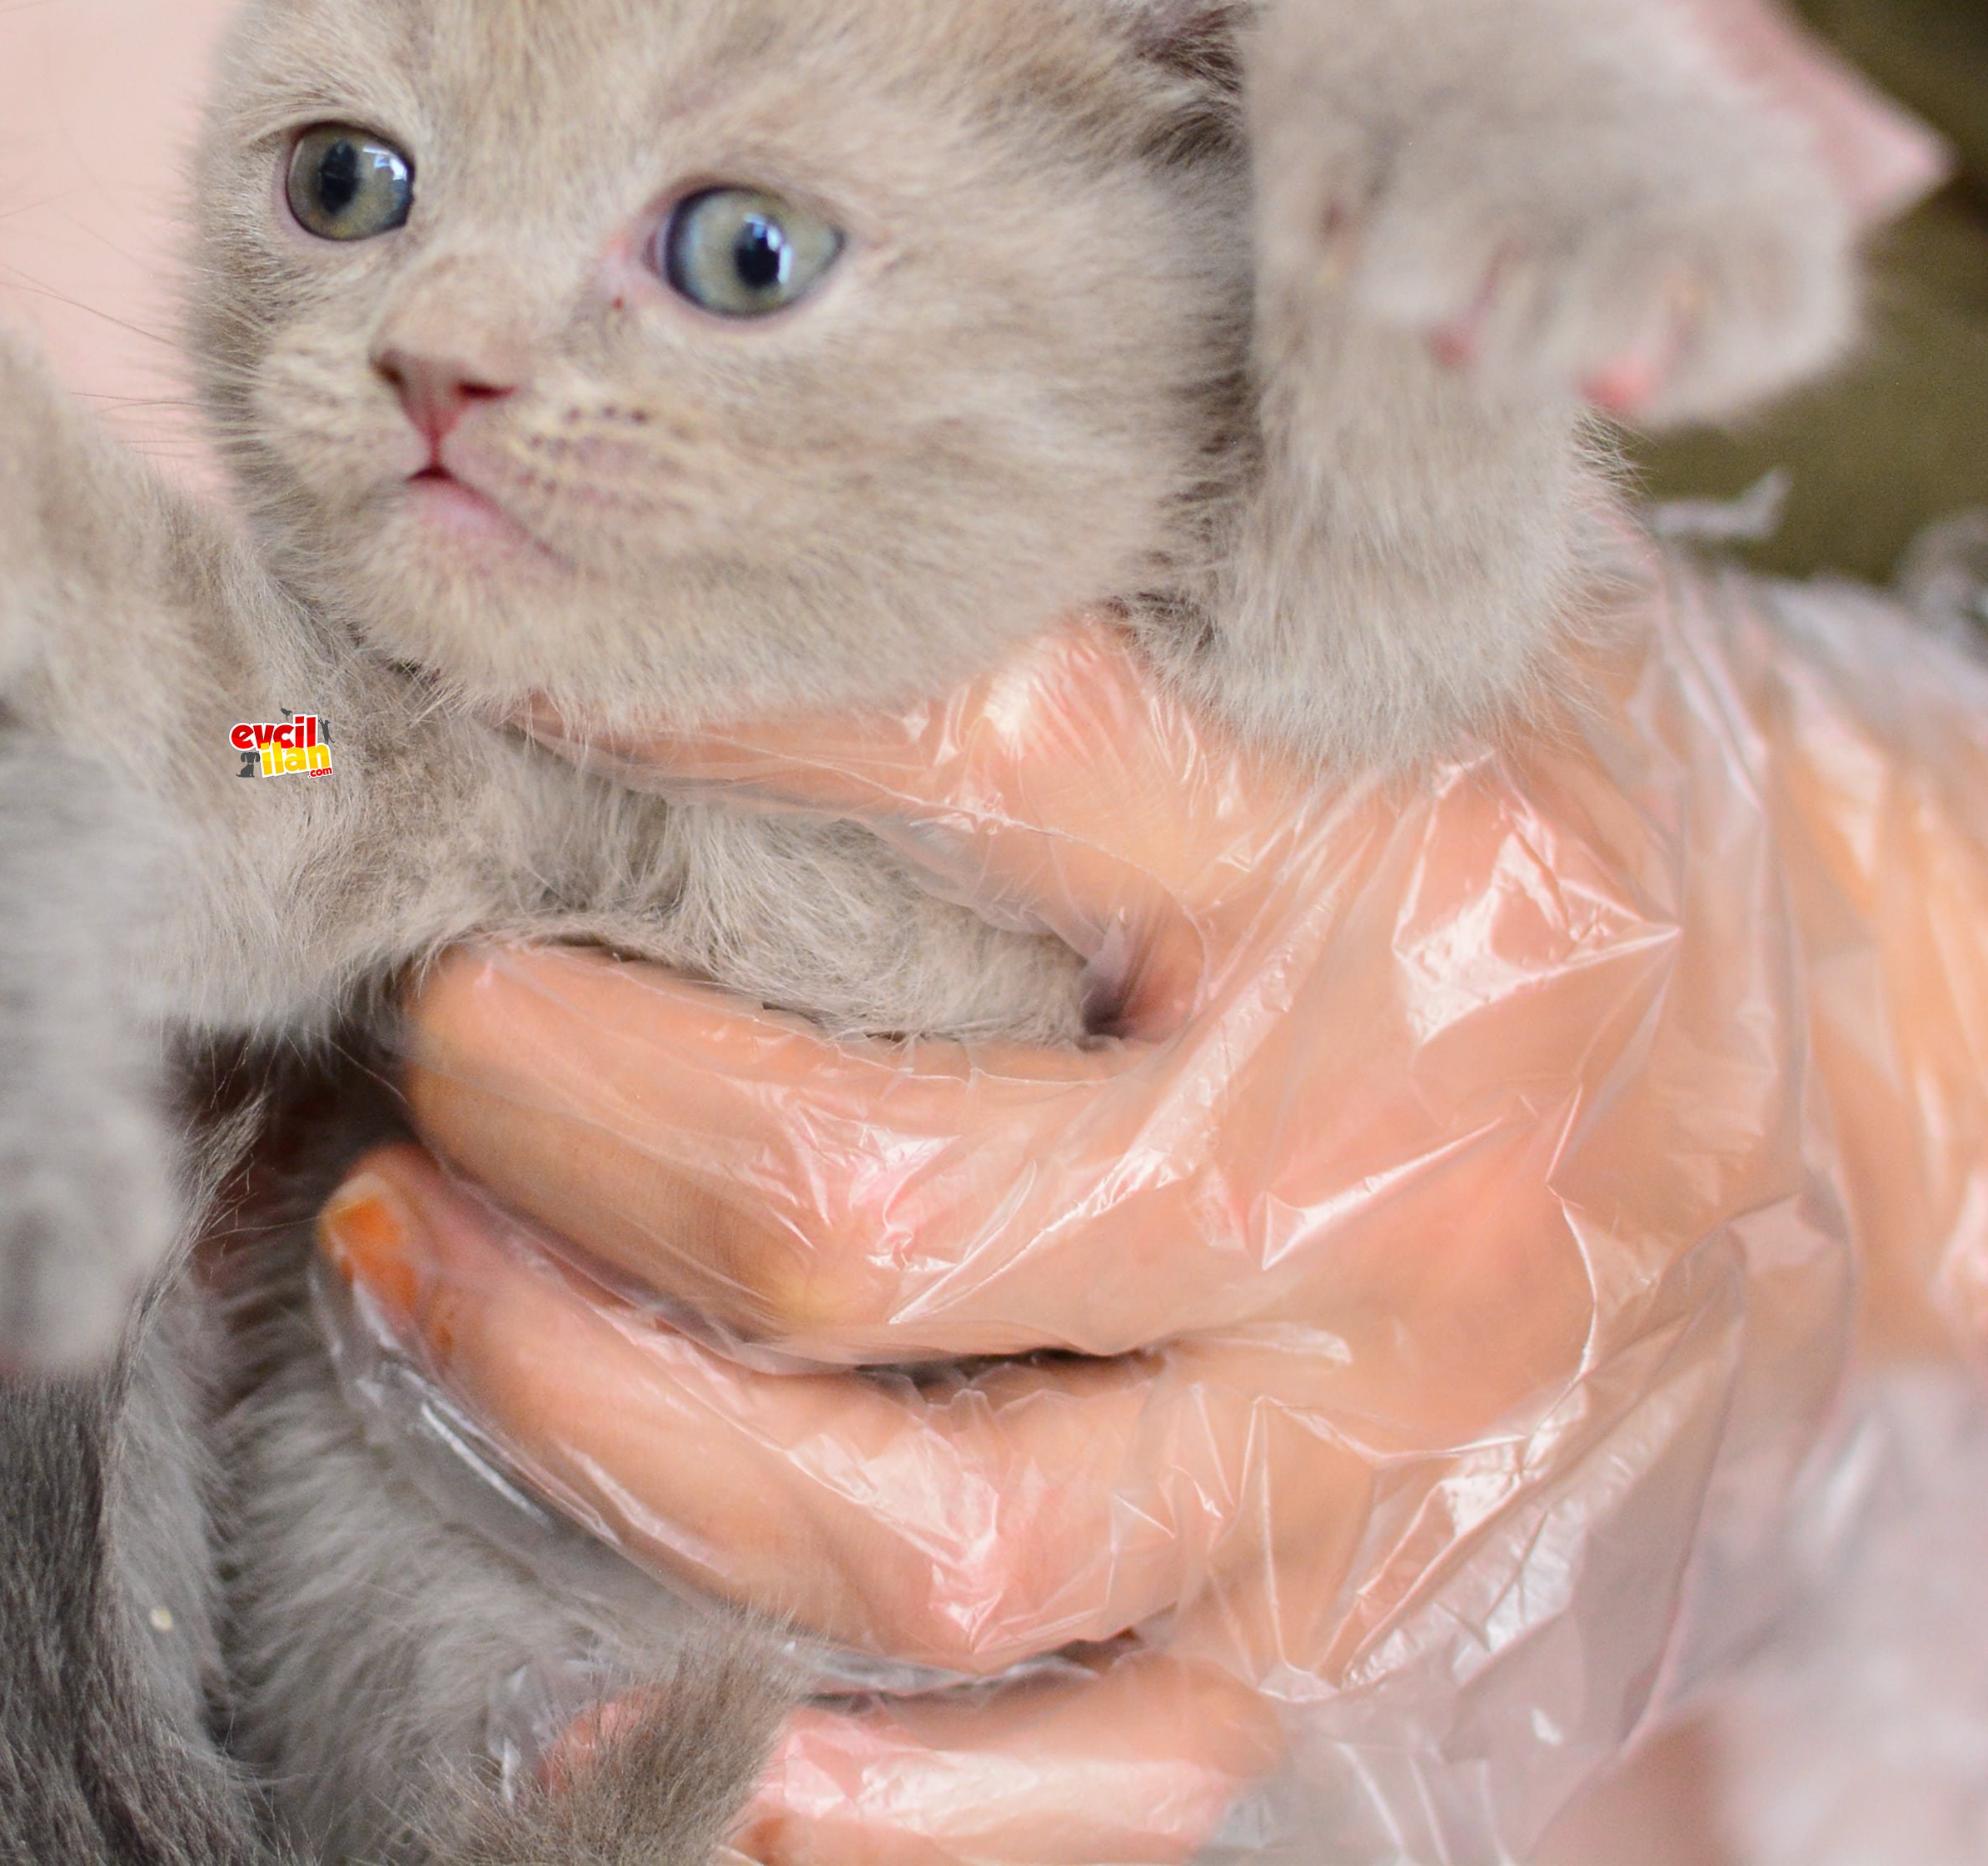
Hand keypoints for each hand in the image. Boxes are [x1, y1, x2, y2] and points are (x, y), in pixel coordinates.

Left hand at [318, 567, 1898, 1862]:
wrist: (1876, 1039)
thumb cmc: (1528, 773)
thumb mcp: (1382, 610)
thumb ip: (1100, 564)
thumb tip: (702, 511)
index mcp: (1384, 862)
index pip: (968, 752)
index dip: (676, 704)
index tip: (481, 655)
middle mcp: (1374, 1170)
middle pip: (863, 1208)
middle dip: (561, 1119)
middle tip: (427, 1012)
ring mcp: (1367, 1438)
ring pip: (925, 1531)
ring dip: (592, 1425)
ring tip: (407, 1265)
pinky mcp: (1362, 1619)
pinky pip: (1087, 1779)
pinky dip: (836, 1795)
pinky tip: (603, 1689)